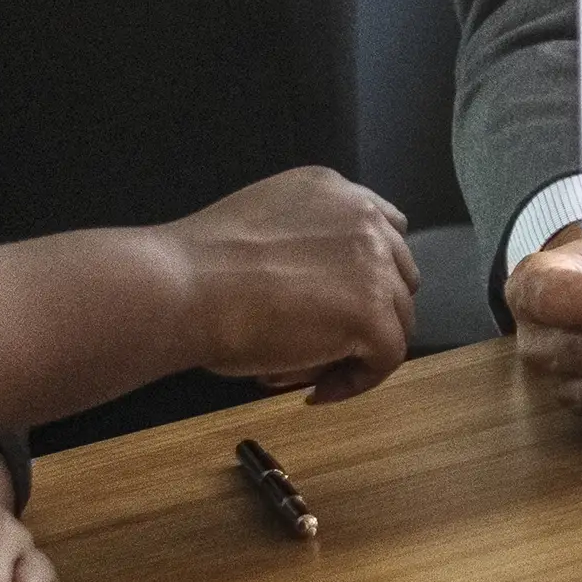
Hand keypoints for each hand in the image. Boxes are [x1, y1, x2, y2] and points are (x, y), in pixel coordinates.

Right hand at [165, 166, 415, 402]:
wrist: (184, 287)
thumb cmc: (201, 267)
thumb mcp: (264, 228)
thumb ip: (305, 244)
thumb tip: (318, 291)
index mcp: (336, 191)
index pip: (384, 231)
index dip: (368, 275)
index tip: (338, 305)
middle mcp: (364, 219)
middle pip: (397, 275)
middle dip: (366, 311)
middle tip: (320, 342)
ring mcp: (374, 265)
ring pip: (396, 318)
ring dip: (357, 348)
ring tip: (305, 370)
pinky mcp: (372, 314)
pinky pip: (386, 358)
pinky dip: (356, 381)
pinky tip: (316, 391)